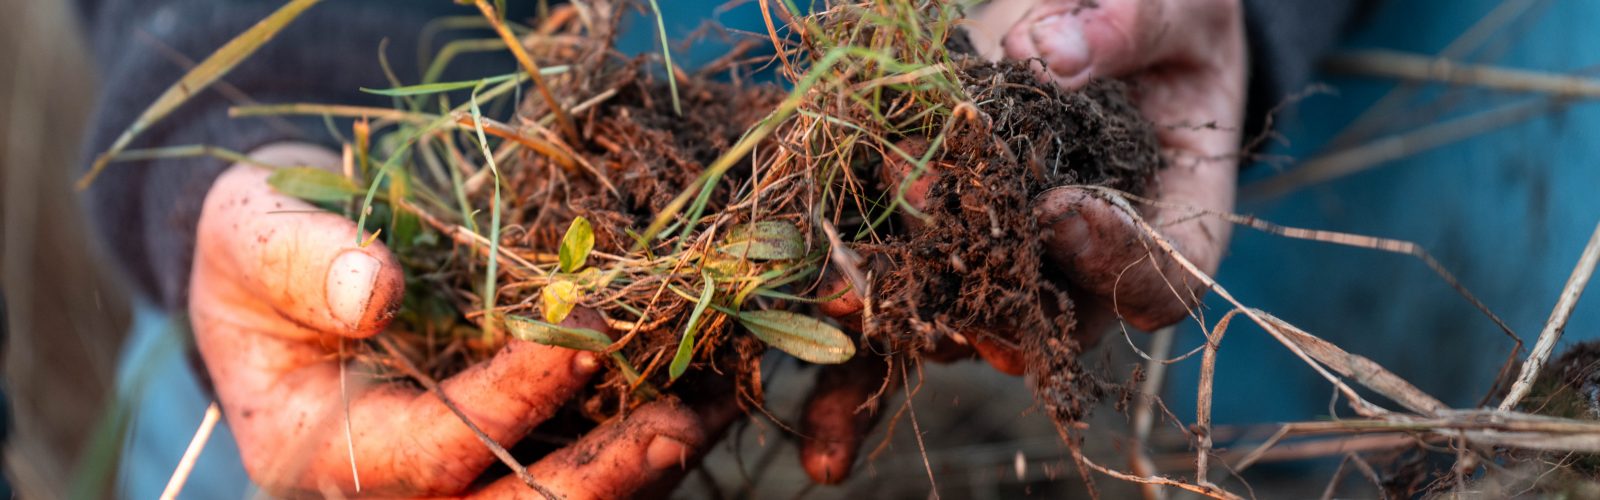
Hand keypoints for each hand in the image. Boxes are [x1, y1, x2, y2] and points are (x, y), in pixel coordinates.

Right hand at [190, 143, 732, 496]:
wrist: (282, 262)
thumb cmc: (259, 248)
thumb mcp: (251, 235)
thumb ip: (299, 261)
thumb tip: (372, 290)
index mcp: (320, 453)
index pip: (432, 452)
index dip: (514, 397)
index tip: (589, 329)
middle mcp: (392, 491)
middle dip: (602, 476)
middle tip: (679, 425)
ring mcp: (452, 484)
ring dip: (642, 469)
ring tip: (714, 415)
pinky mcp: (503, 457)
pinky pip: (580, 471)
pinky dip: (646, 445)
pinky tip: (709, 400)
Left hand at [797, 0, 1245, 482]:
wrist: (1109, 14)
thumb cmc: (1168, 14)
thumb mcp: (1173, 3)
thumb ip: (1124, 25)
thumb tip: (1046, 56)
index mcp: (1178, 219)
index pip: (1160, 282)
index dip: (1113, 262)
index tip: (1060, 208)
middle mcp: (1096, 261)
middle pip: (1050, 319)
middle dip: (986, 288)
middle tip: (930, 232)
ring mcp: (1024, 258)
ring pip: (971, 309)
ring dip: (914, 283)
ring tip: (856, 252)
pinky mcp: (960, 234)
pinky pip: (917, 263)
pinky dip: (870, 250)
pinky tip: (821, 227)